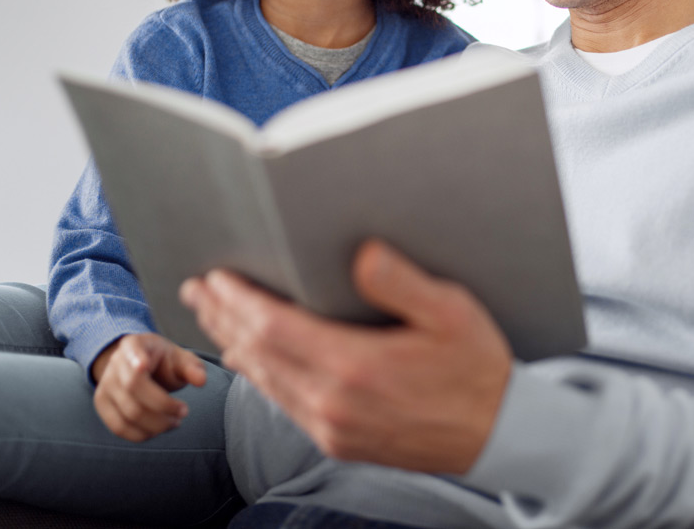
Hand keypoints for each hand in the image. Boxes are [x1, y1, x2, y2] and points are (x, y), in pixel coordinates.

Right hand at [90, 332, 207, 441]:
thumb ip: (192, 367)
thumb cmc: (163, 362)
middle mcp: (115, 363)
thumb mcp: (180, 358)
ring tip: (174, 422)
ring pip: (128, 412)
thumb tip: (201, 381)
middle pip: (134, 388)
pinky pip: (118, 427)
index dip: (134, 358)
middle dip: (163, 405)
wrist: (140, 367)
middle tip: (184, 412)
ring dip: (156, 424)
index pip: (131, 350)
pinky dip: (141, 434)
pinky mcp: (102, 405)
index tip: (142, 365)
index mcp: (134, 344)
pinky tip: (158, 430)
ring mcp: (105, 385)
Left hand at [180, 239, 511, 473]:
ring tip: (214, 316)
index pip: (273, 328)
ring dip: (234, 345)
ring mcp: (332, 427)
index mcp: (356, 367)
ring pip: (264, 382)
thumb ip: (401, 282)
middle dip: (223, 318)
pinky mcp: (337, 441)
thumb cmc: (476, 368)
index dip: (239, 301)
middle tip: (198, 289)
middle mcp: (334, 403)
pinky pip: (283, 403)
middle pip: (258, 354)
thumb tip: (361, 253)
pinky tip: (254, 357)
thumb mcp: (451, 312)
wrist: (496, 433)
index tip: (218, 276)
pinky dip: (260, 374)